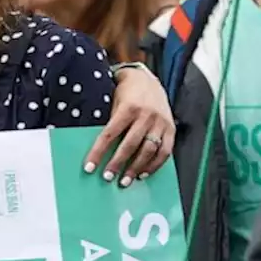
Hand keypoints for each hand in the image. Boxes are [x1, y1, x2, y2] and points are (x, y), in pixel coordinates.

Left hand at [84, 65, 175, 187]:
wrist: (147, 79)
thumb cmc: (125, 92)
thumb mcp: (113, 102)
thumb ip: (110, 122)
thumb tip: (97, 147)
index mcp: (128, 108)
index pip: (109, 134)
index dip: (98, 152)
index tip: (89, 167)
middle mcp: (146, 116)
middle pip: (130, 145)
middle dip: (118, 164)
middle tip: (108, 178)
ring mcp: (160, 123)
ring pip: (149, 150)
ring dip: (136, 168)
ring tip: (125, 181)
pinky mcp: (171, 128)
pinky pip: (165, 151)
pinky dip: (154, 165)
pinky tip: (143, 173)